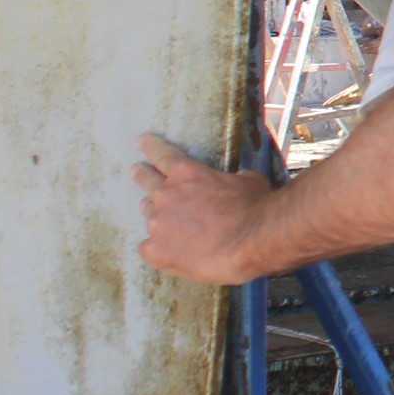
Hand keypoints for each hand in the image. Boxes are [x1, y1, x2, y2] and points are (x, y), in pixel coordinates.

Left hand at [135, 135, 276, 284]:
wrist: (252, 242)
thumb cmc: (256, 209)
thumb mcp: (249, 180)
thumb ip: (233, 178)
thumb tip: (237, 179)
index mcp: (186, 173)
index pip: (161, 154)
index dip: (150, 147)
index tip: (141, 141)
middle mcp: (165, 195)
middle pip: (146, 181)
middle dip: (142, 175)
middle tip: (137, 172)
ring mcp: (158, 224)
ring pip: (149, 215)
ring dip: (158, 216)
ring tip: (169, 224)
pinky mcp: (156, 250)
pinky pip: (148, 247)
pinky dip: (157, 248)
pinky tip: (170, 252)